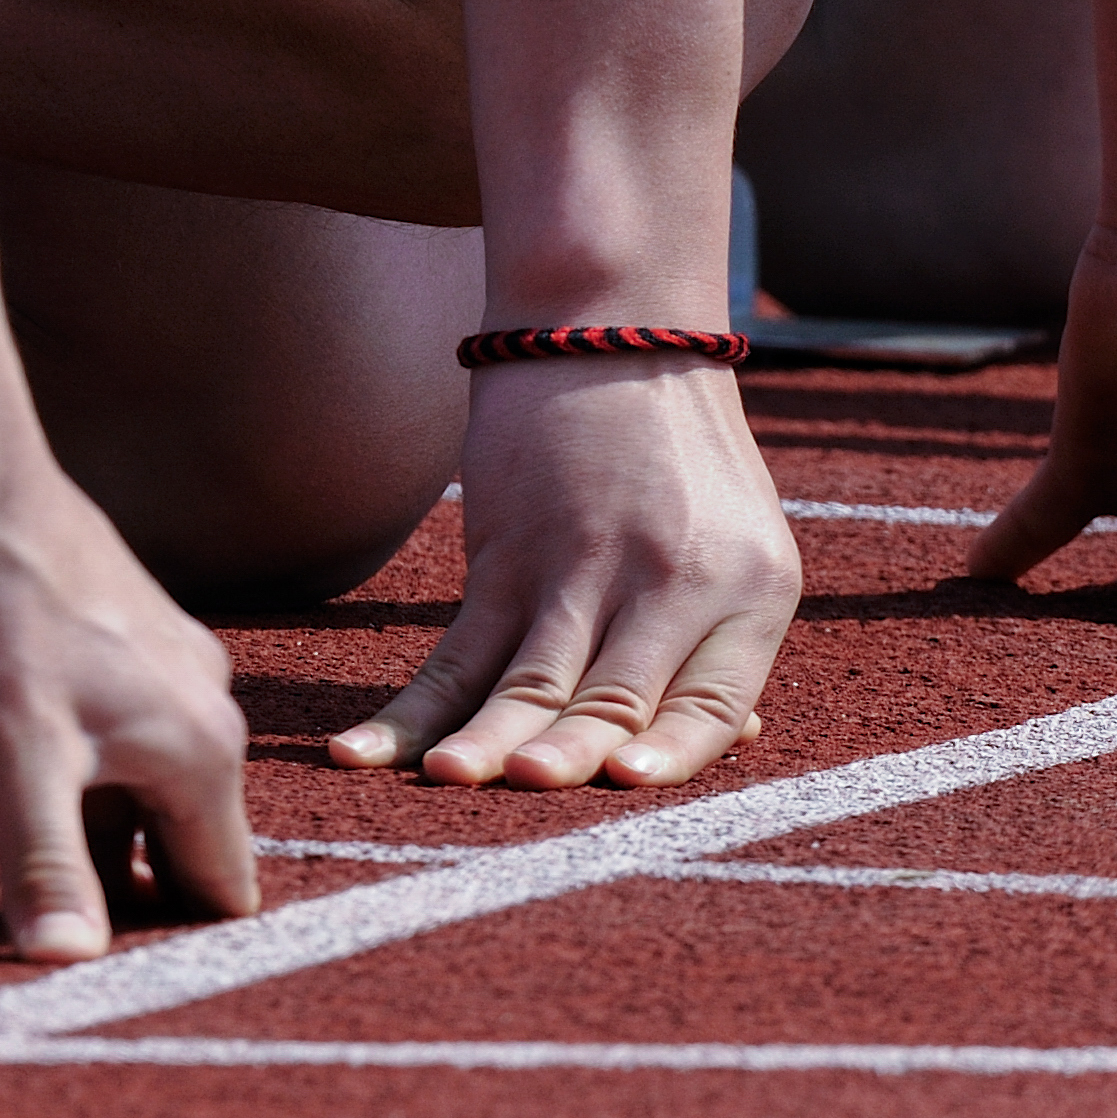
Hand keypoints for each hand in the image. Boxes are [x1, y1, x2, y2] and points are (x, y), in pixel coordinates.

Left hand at [0, 468, 259, 959]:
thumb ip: (46, 865)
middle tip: (34, 909)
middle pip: (183, 847)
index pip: (220, 893)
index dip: (166, 944)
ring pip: (145, 792)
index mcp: (201, 754)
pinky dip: (81, 772)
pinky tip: (12, 758)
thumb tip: (68, 966)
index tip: (94, 971)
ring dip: (92, 830)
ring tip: (11, 832)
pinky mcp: (132, 644)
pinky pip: (121, 739)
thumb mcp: (9, 759)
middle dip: (124, 889)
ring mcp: (172, 674)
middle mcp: (208, 713)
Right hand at [329, 354, 795, 784]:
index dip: (673, 754)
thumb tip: (738, 738)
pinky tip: (366, 750)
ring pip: (531, 676)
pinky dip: (411, 709)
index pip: (715, 703)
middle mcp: (674, 582)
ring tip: (450, 782)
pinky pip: (458, 650)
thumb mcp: (741, 544)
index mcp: (750, 592)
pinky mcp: (506, 551)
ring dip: (484, 736)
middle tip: (527, 791)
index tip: (628, 785)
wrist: (614, 326)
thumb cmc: (684, 458)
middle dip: (569, 754)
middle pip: (617, 696)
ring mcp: (583, 565)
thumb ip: (723, 644)